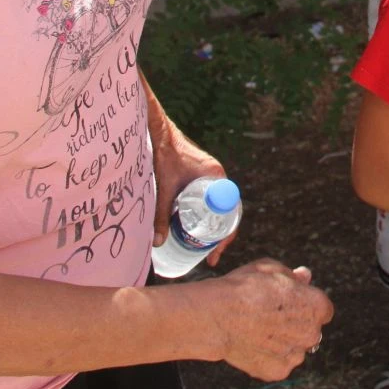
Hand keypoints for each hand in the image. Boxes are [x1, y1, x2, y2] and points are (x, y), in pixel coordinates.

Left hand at [151, 123, 232, 266]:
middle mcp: (217, 177)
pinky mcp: (201, 177)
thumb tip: (158, 243)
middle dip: (222, 236)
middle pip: (226, 212)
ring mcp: (210, 177)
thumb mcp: (164, 187)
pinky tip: (197, 229)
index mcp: (216, 177)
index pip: (230, 210)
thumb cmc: (164, 154)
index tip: (217, 250)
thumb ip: (161, 215)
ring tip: (205, 249)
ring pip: (218, 208)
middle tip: (211, 257)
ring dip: (215, 227)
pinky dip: (207, 216)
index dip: (227, 233)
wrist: (159, 131)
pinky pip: (210, 201)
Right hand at [199, 259, 333, 380]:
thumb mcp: (271, 268)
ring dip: (284, 342)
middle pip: (310, 330)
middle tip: (272, 316)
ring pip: (295, 349)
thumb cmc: (244, 288)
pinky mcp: (277, 372)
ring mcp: (295, 355)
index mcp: (317, 306)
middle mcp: (312, 334)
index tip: (291, 303)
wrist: (218, 316)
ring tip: (259, 330)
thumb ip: (293, 276)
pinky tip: (253, 344)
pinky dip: (269, 357)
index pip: (322, 309)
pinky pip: (278, 364)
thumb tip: (304, 276)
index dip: (306, 304)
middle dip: (296, 325)